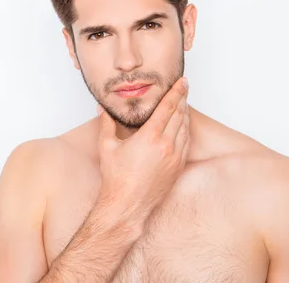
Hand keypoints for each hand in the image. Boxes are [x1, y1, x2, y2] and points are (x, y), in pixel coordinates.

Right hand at [96, 77, 190, 217]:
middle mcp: (166, 145)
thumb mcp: (107, 146)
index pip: (168, 108)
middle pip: (180, 115)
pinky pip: (186, 143)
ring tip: (183, 104)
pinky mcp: (178, 167)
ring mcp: (175, 157)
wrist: (127, 205)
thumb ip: (106, 124)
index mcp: (150, 137)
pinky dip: (186, 130)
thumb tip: (102, 109)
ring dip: (185, 114)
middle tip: (184, 87)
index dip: (176, 92)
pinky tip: (183, 126)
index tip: (181, 82)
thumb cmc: (116, 178)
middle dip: (182, 99)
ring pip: (185, 129)